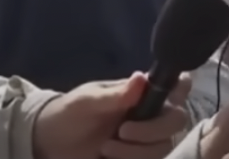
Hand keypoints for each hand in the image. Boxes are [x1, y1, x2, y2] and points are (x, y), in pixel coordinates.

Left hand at [33, 72, 191, 158]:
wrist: (48, 144)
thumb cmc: (69, 114)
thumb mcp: (87, 102)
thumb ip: (115, 95)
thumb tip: (142, 77)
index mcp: (144, 94)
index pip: (179, 85)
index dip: (180, 90)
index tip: (164, 100)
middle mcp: (152, 115)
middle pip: (177, 120)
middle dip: (152, 129)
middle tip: (122, 131)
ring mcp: (147, 140)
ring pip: (165, 146)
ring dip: (137, 151)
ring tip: (106, 149)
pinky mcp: (139, 158)